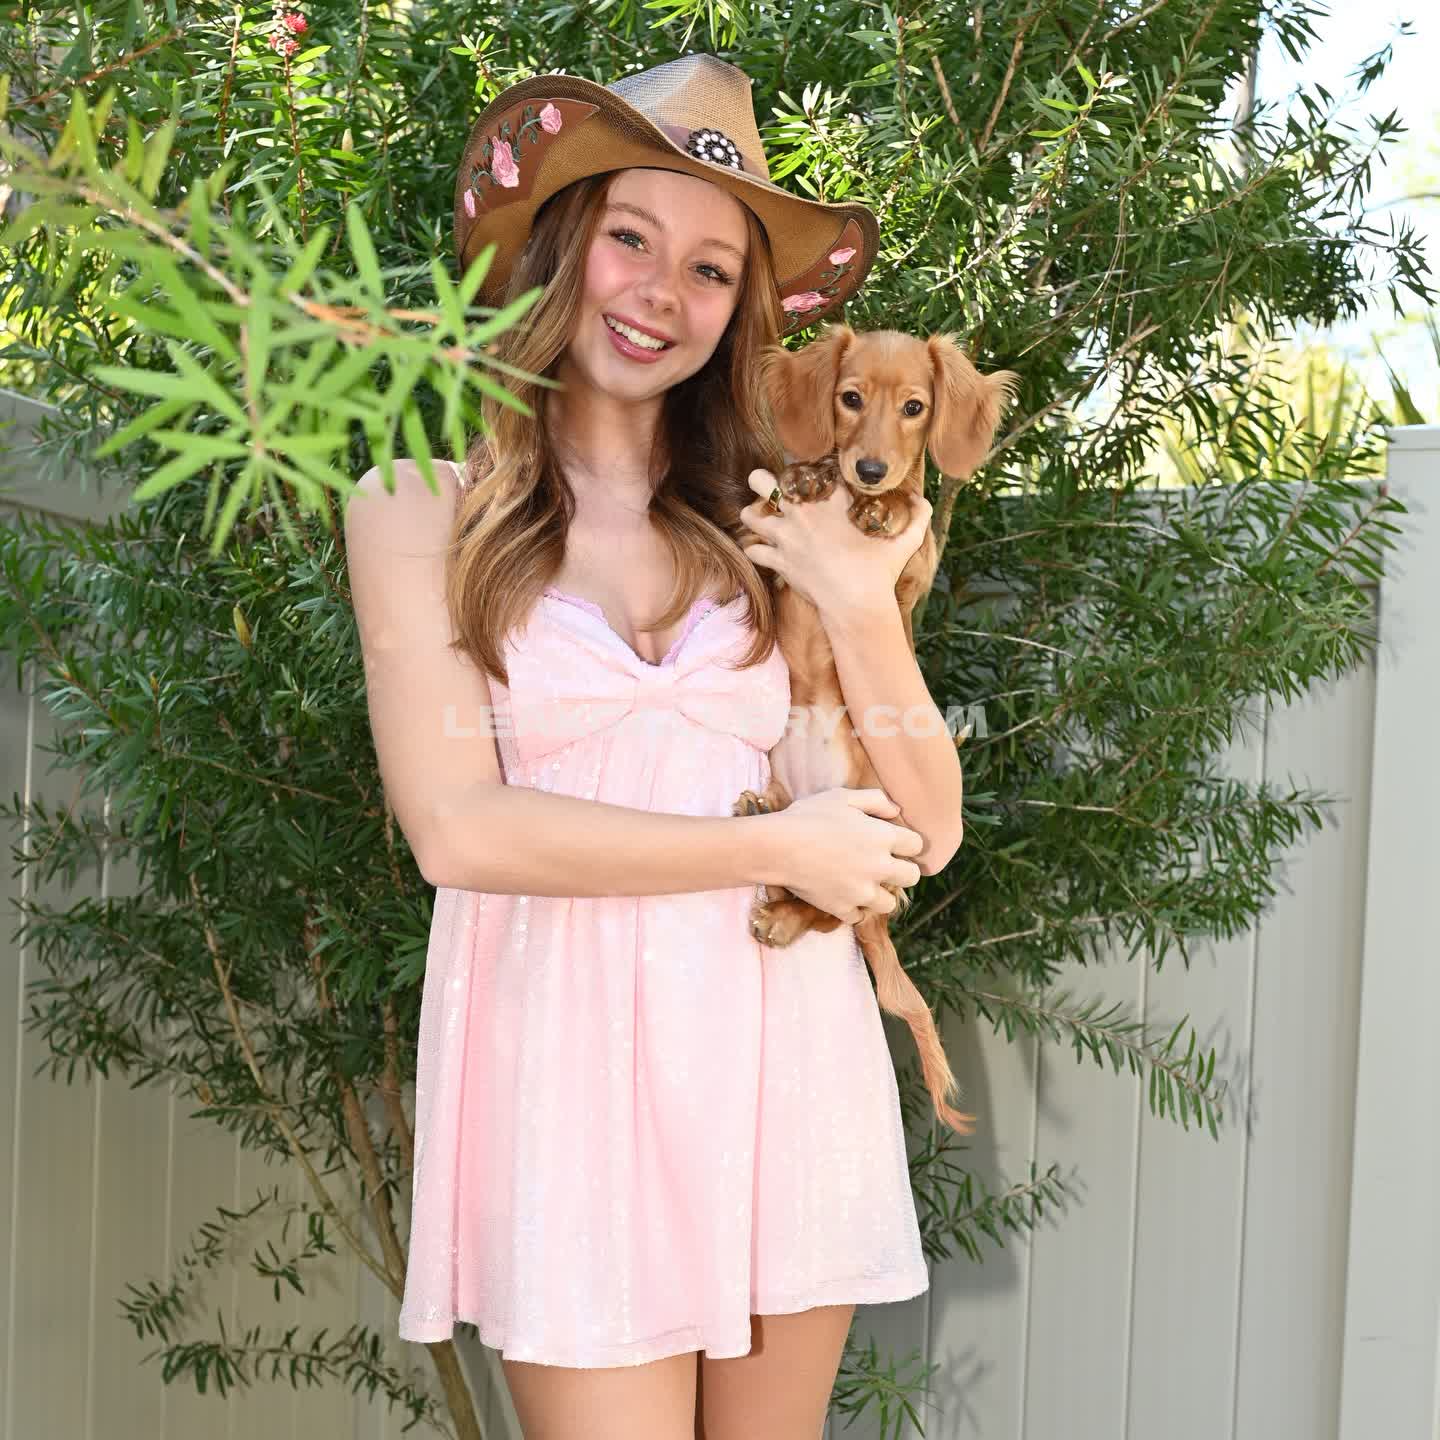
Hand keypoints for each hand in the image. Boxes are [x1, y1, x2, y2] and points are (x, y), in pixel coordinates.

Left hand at [738, 467, 932, 625]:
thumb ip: (918, 517)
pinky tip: (765, 551)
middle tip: (773, 491)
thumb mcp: (905, 541)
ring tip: (764, 520)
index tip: (812, 481)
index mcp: (831, 500)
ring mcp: (786, 537)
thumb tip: (923, 501)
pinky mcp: (779, 561)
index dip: (805, 472)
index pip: (808, 469)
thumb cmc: (881, 571)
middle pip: (763, 481)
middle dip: (763, 482)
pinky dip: (756, 550)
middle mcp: (802, 513)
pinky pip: (754, 550)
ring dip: (754, 516)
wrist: (857, 604)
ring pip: (750, 515)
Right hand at [766, 787, 924, 924]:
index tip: (893, 843)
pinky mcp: (843, 908)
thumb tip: (897, 812)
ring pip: (889, 903)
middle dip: (901, 870)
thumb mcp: (843, 796)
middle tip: (882, 865)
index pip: (916, 845)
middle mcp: (879, 867)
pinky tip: (842, 894)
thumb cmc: (809, 816)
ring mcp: (862, 892)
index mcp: (883, 837)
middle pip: (911, 877)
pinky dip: (853, 908)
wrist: (778, 847)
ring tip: (863, 883)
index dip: (906, 843)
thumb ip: (876, 800)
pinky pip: (858, 916)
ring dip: (879, 894)